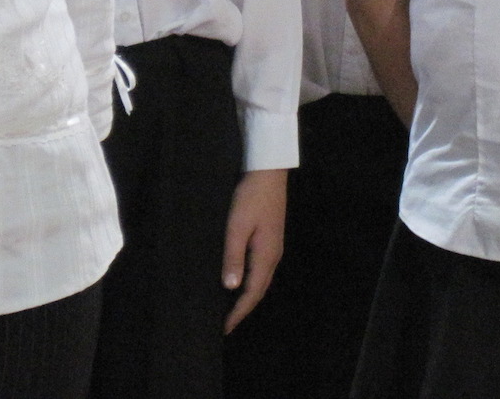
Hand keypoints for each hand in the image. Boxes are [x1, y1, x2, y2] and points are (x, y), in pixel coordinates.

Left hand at [222, 167, 286, 333]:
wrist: (268, 171)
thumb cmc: (251, 197)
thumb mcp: (237, 226)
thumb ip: (233, 256)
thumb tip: (230, 287)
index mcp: (266, 255)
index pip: (252, 293)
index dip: (238, 312)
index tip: (224, 328)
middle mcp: (273, 255)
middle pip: (259, 289)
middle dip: (243, 308)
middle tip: (226, 324)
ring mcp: (274, 246)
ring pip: (261, 279)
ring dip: (247, 295)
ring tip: (230, 307)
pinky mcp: (270, 238)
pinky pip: (261, 268)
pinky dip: (250, 281)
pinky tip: (239, 280)